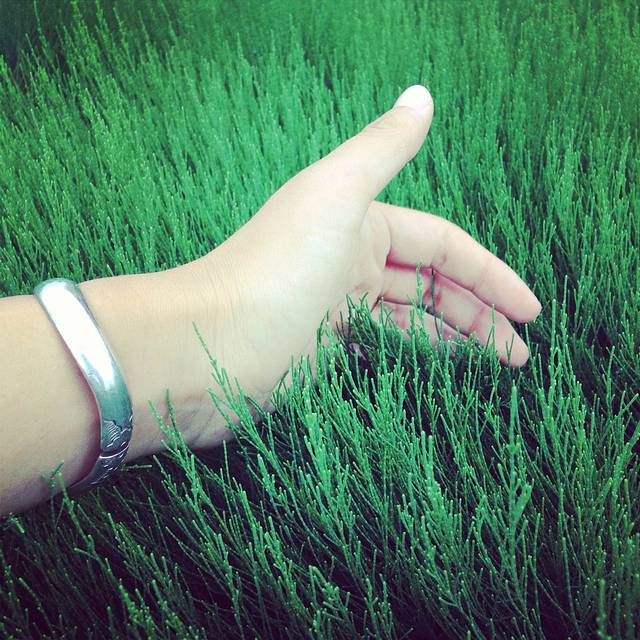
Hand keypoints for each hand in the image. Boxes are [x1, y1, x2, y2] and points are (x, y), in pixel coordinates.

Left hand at [181, 85, 540, 446]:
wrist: (207, 346)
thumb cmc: (276, 270)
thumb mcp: (336, 196)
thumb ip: (382, 148)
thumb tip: (422, 95)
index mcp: (360, 225)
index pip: (442, 245)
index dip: (489, 274)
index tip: (530, 309)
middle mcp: (350, 264)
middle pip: (431, 286)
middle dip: (479, 314)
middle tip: (520, 352)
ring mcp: (337, 311)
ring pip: (410, 321)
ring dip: (455, 340)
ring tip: (498, 366)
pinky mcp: (323, 352)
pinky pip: (382, 349)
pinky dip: (413, 358)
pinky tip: (442, 373)